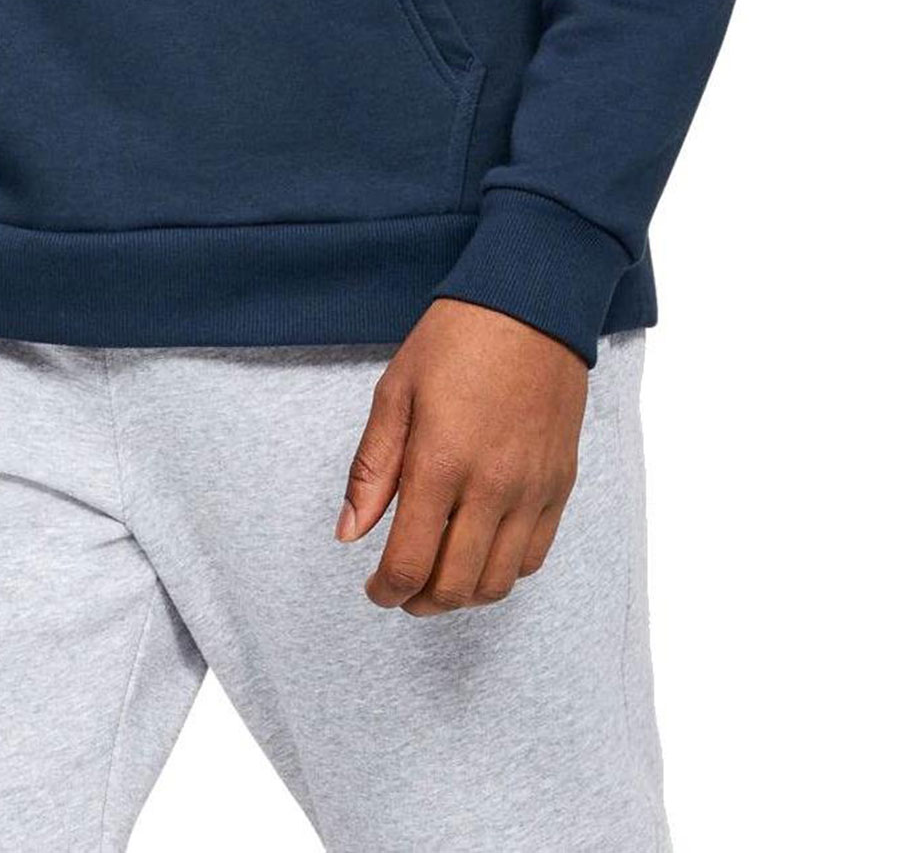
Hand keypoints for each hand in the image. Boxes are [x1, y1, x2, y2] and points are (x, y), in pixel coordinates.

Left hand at [338, 298, 587, 615]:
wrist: (530, 307)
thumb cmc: (455, 340)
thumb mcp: (395, 392)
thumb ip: (372, 469)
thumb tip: (350, 533)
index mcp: (441, 462)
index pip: (410, 562)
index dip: (386, 590)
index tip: (374, 589)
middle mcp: (492, 487)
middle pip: (455, 586)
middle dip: (420, 601)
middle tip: (401, 589)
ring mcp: (532, 490)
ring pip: (498, 582)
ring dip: (463, 595)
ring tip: (438, 576)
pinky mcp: (559, 484)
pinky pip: (533, 556)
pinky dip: (503, 571)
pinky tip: (480, 551)